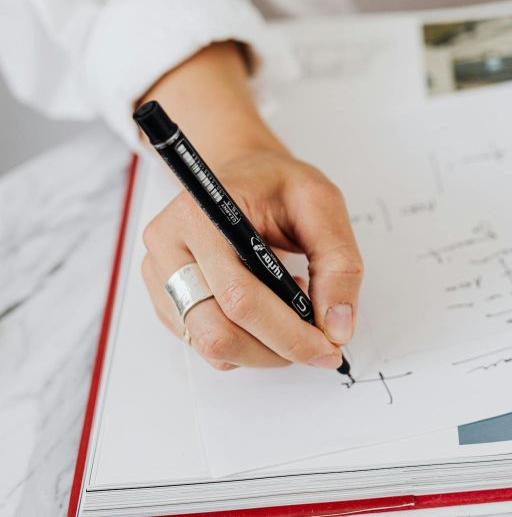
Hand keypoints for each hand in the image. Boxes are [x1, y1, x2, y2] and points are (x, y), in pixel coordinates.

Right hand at [141, 147, 362, 369]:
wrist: (245, 174)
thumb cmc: (277, 184)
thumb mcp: (322, 204)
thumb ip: (338, 263)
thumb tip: (337, 328)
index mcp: (198, 216)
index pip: (239, 296)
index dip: (287, 333)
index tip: (328, 347)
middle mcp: (167, 248)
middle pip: (218, 333)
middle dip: (278, 350)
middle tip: (321, 345)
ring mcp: (160, 278)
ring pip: (212, 347)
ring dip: (265, 348)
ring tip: (294, 309)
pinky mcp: (167, 300)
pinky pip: (208, 345)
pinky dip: (249, 342)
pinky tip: (271, 309)